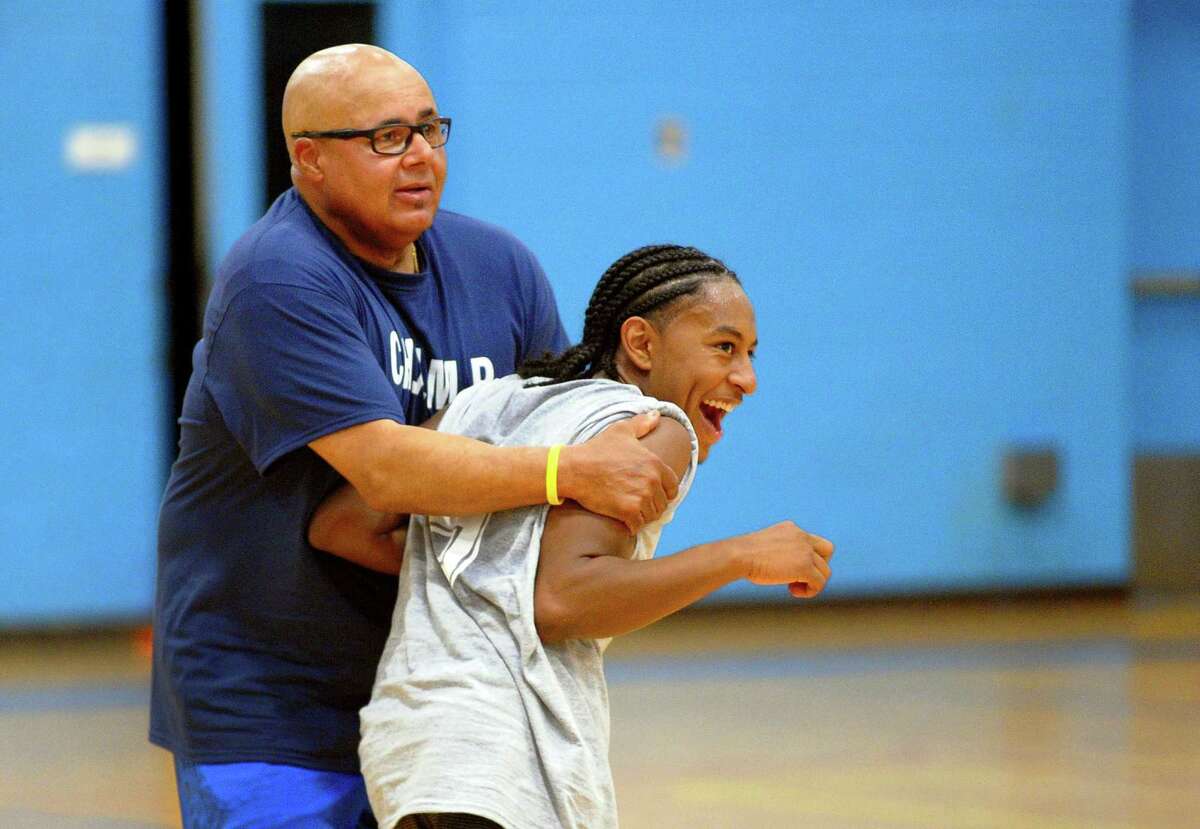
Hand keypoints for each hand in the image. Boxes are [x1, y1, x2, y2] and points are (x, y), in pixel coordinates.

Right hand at [557, 411, 680, 533]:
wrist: (575, 469)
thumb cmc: (596, 449)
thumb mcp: (621, 431)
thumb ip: (642, 423)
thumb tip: (657, 414)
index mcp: (655, 463)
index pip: (672, 487)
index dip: (663, 492)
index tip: (651, 494)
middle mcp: (652, 480)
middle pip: (662, 504)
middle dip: (651, 505)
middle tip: (636, 504)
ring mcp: (641, 496)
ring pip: (651, 516)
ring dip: (642, 516)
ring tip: (630, 512)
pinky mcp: (628, 511)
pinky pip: (638, 525)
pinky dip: (632, 525)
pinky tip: (623, 520)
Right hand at [737, 521, 833, 598]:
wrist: (739, 555)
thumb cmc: (742, 556)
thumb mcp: (764, 547)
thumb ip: (778, 552)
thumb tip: (782, 569)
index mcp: (791, 528)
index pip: (812, 540)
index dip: (808, 556)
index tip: (792, 568)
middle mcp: (802, 536)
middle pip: (827, 550)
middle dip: (819, 565)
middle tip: (801, 577)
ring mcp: (805, 551)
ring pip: (825, 571)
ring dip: (812, 582)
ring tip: (793, 588)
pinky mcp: (805, 567)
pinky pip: (819, 583)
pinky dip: (810, 591)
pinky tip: (793, 592)